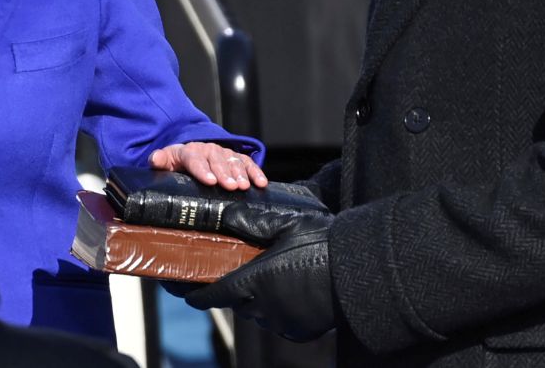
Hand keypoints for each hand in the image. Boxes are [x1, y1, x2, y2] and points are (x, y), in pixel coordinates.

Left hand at [149, 142, 266, 189]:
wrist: (191, 154)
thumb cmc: (178, 163)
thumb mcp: (166, 161)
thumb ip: (159, 161)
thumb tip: (154, 160)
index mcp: (189, 151)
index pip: (195, 159)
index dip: (202, 170)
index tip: (210, 181)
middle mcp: (208, 150)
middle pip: (217, 161)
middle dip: (224, 173)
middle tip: (231, 187)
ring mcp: (224, 153)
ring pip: (234, 161)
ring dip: (240, 174)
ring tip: (244, 186)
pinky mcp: (236, 158)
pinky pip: (247, 163)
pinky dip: (255, 172)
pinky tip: (261, 183)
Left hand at [184, 210, 334, 341]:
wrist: (359, 271)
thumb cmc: (322, 244)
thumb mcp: (285, 224)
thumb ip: (251, 222)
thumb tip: (225, 215)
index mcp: (254, 281)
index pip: (213, 295)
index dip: (196, 294)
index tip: (186, 292)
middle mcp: (264, 307)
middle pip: (236, 302)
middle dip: (232, 290)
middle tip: (233, 271)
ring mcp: (282, 321)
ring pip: (256, 313)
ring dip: (255, 300)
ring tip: (263, 279)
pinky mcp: (299, 330)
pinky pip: (278, 322)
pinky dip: (276, 310)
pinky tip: (285, 291)